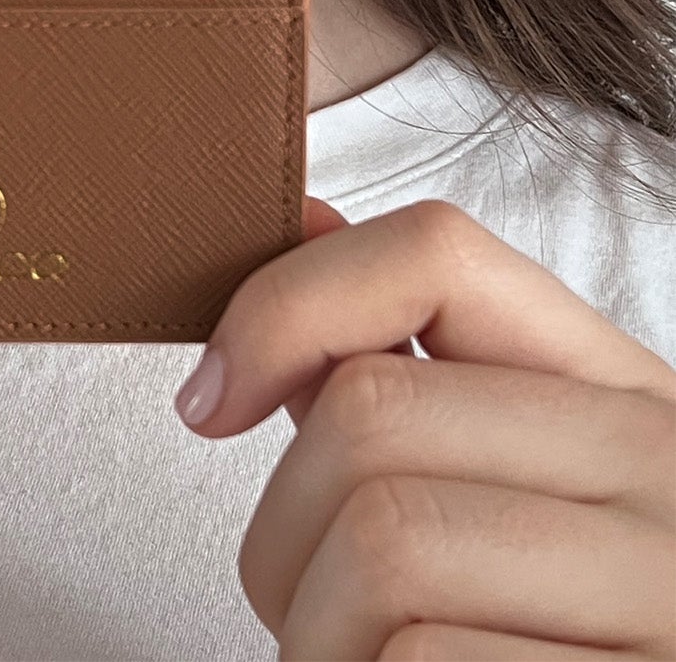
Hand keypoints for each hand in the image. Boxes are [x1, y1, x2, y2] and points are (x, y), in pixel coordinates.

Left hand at [173, 195, 675, 659]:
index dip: (286, 305)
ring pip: (382, 542)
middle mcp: (661, 468)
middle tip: (303, 603)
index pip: (433, 255)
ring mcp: (663, 587)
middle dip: (281, 528)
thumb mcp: (515, 485)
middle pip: (368, 410)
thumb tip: (307, 222)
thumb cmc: (552, 634)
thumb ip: (401, 370)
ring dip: (313, 632)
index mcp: (620, 396)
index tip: (212, 396)